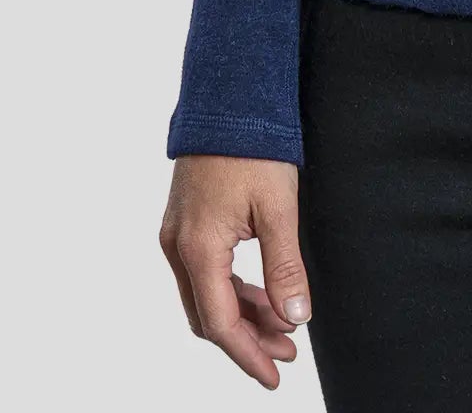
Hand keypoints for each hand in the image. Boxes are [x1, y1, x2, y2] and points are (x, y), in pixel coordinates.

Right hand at [160, 153, 312, 387]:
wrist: (228, 97)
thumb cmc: (253, 146)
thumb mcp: (278, 208)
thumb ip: (284, 267)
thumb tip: (295, 317)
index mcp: (198, 248)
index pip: (221, 323)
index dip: (248, 355)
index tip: (275, 375)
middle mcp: (178, 247)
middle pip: (209, 315)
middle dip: (248, 339)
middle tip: (287, 351)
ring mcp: (177, 235)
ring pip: (206, 295)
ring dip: (242, 314)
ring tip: (282, 324)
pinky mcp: (184, 222)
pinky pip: (204, 272)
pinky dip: (232, 288)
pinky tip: (261, 291)